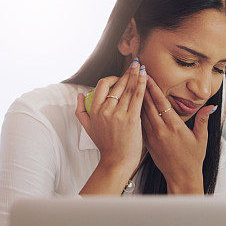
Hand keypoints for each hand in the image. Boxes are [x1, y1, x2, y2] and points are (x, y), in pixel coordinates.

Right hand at [75, 59, 146, 175]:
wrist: (116, 161)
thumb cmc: (105, 145)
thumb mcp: (88, 128)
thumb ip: (80, 111)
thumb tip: (79, 94)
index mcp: (95, 110)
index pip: (101, 85)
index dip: (111, 78)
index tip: (119, 78)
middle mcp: (106, 110)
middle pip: (117, 84)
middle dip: (127, 72)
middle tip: (135, 64)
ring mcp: (119, 114)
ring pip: (128, 88)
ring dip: (136, 74)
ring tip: (141, 66)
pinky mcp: (132, 118)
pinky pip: (137, 96)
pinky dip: (142, 84)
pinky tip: (145, 76)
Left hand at [140, 74, 216, 193]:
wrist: (181, 177)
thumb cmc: (193, 159)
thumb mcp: (201, 138)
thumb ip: (203, 120)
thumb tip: (210, 106)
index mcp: (175, 127)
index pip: (162, 103)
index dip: (154, 88)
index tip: (148, 76)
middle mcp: (161, 130)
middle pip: (149, 105)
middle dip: (142, 88)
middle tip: (136, 74)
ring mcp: (153, 137)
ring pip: (142, 113)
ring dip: (137, 99)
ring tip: (132, 85)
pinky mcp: (148, 143)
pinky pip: (141, 124)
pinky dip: (137, 113)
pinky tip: (133, 105)